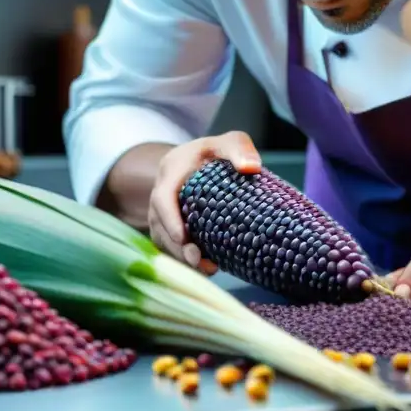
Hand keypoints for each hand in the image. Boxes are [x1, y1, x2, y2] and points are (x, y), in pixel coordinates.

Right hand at [148, 130, 261, 273]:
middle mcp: (161, 193)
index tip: (184, 237)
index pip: (163, 197)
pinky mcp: (169, 226)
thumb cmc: (216, 152)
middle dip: (176, 246)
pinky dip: (184, 259)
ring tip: (208, 269)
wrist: (200, 160)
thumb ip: (240, 149)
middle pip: (159, 224)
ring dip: (180, 257)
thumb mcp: (230, 141)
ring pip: (163, 239)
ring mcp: (163, 212)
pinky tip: (207, 268)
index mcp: (172, 170)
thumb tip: (251, 168)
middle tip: (198, 261)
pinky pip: (170, 246)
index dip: (169, 219)